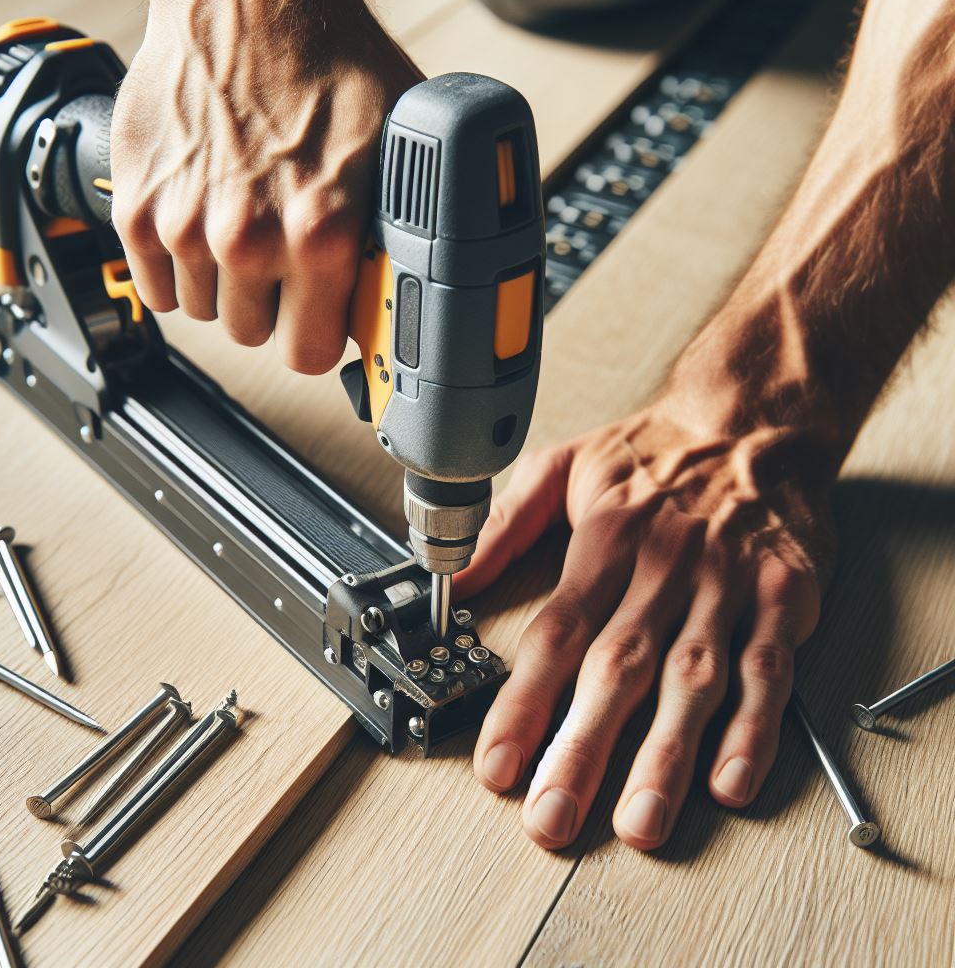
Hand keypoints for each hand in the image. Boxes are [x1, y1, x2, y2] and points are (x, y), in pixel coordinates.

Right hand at [111, 0, 420, 370]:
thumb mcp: (399, 151)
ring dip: (226, 285)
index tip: (322, 323)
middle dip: (275, 306)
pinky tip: (205, 226)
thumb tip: (402, 296)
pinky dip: (179, 268)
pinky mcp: (137, 207)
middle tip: (287, 260)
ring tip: (246, 227)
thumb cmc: (328, 62)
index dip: (319, 338)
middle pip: (256, 334)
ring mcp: (185, 226)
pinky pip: (156, 286)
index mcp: (320, 233)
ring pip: (207, 311)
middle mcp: (249, 239)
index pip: (310, 354)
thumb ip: (397, 236)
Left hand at [455, 397, 833, 850]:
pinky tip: (730, 777)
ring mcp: (728, 581)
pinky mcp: (785, 592)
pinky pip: (769, 665)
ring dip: (665, 754)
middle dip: (583, 747)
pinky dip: (754, 724)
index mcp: (607, 536)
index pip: (558, 630)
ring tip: (640, 820)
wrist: (751, 417)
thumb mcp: (563, 465)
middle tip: (552, 816)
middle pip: (619, 666)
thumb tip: (453, 578)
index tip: (499, 762)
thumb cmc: (652, 450)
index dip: (525, 702)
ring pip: (693, 677)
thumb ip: (505, 525)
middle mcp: (666, 564)